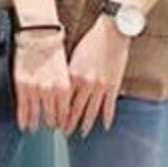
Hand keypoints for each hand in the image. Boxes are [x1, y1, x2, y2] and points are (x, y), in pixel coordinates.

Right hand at [13, 29, 70, 131]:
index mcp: (65, 87)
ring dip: (36, 124)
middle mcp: (51, 91)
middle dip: (51, 125)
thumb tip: (64, 105)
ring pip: (37, 115)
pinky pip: (22, 109)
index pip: (65, 114)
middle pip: (52, 117)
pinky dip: (23, 119)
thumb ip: (64, 89)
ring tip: (35, 129)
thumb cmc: (53, 49)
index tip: (62, 127)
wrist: (39, 35)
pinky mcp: (22, 87)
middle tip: (50, 128)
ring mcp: (35, 90)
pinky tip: (24, 125)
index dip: (64, 123)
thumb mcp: (66, 71)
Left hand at [63, 15, 130, 136]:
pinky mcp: (113, 85)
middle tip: (64, 133)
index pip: (63, 100)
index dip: (58, 113)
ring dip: (86, 124)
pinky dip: (107, 118)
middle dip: (69, 123)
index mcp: (73, 75)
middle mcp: (86, 83)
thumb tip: (62, 88)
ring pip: (92, 111)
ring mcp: (101, 86)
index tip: (54, 121)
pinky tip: (105, 126)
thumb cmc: (91, 41)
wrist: (112, 32)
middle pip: (75, 109)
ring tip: (82, 134)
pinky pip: (109, 106)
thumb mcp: (74, 57)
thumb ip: (69, 74)